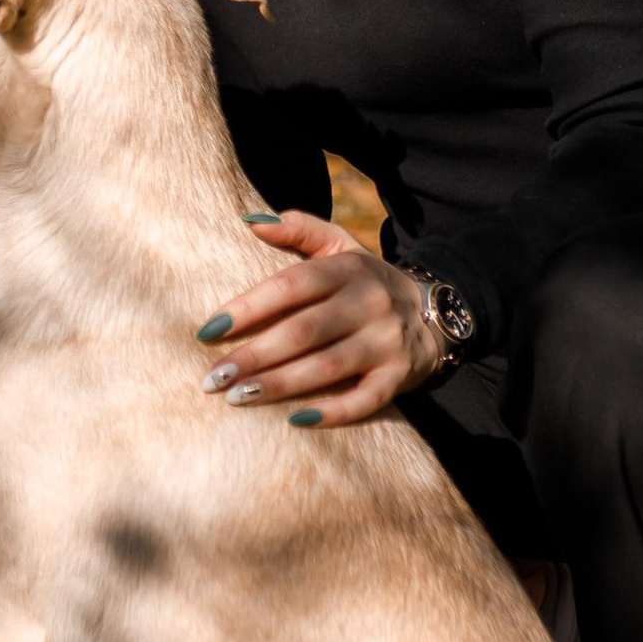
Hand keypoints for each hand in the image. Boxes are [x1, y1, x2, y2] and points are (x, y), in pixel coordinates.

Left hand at [194, 207, 445, 427]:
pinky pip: (365, 400)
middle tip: (212, 379)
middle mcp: (369, 302)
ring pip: (327, 367)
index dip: (247, 308)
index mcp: (347, 269)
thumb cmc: (366, 282)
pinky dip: (332, 412)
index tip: (207, 332)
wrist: (435, 314)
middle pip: (303, 331)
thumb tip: (251, 221)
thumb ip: (299, 229)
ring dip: (279, 385)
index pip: (290, 286)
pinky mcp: (398, 377)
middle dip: (254, 356)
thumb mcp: (341, 247)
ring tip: (237, 399)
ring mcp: (386, 341)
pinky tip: (294, 420)